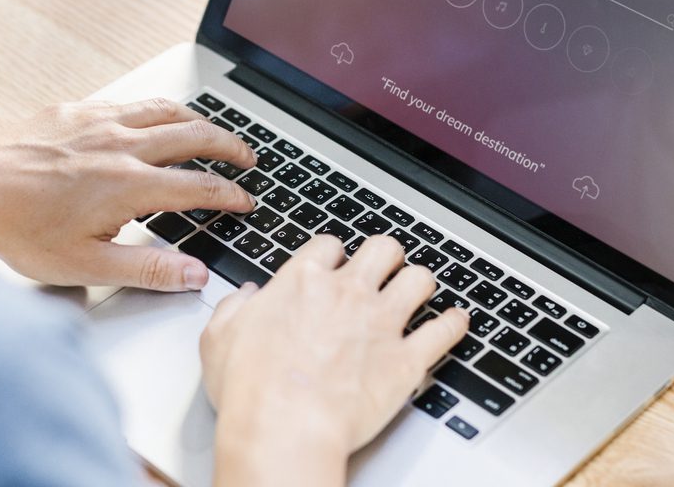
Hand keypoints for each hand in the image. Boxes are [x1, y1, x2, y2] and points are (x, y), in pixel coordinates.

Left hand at [0, 98, 256, 287]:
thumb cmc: (19, 229)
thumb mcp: (85, 266)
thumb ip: (148, 269)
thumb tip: (194, 274)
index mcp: (128, 185)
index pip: (198, 186)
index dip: (230, 194)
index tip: (245, 201)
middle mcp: (120, 145)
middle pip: (194, 134)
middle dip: (229, 145)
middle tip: (247, 158)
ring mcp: (98, 122)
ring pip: (166, 110)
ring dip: (199, 120)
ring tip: (214, 132)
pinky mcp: (76, 110)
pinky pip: (130, 102)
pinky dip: (157, 109)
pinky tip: (155, 119)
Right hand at [200, 235, 469, 486]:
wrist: (285, 427)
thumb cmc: (251, 390)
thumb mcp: (218, 339)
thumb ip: (234, 309)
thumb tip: (246, 298)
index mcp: (302, 282)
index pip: (329, 246)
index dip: (333, 255)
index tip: (334, 266)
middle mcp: (347, 293)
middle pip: (382, 248)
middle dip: (384, 256)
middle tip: (382, 269)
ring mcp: (381, 323)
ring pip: (419, 279)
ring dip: (419, 283)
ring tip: (418, 290)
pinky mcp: (406, 359)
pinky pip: (444, 331)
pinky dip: (454, 324)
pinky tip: (455, 322)